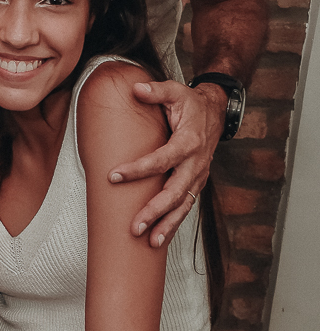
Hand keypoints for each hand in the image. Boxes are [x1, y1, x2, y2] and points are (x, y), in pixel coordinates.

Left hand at [108, 80, 224, 247]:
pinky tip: (160, 237)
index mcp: (189, 142)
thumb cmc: (192, 103)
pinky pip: (186, 205)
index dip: (138, 169)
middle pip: (175, 191)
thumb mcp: (176, 91)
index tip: (114, 175)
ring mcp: (198, 175)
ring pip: (184, 205)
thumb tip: (136, 89)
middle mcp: (196, 163)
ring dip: (167, 224)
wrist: (216, 111)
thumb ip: (156, 91)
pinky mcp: (196, 182)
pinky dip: (175, 222)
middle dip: (155, 211)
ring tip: (150, 242)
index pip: (161, 159)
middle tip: (134, 226)